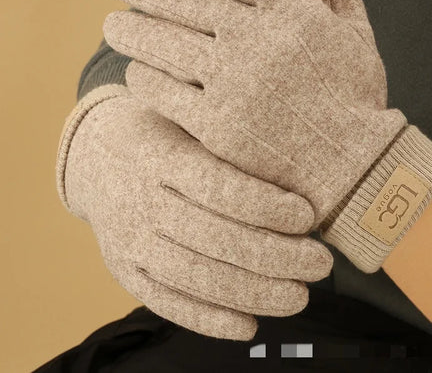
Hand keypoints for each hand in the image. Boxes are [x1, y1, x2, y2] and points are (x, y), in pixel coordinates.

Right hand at [56, 85, 332, 339]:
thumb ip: (224, 138)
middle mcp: (142, 202)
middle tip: (320, 263)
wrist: (96, 158)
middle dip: (274, 256)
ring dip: (253, 293)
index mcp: (160, 157)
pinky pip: (167, 303)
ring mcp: (130, 241)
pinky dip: (209, 320)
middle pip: (214, 237)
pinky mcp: (125, 271)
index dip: (265, 205)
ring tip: (299, 296)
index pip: (217, 186)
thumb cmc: (160, 134)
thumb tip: (290, 155)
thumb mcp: (184, 120)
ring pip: (196, 276)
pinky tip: (250, 326)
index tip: (307, 216)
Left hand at [95, 0, 431, 272]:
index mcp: (291, 10)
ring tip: (113, 24)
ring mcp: (234, 86)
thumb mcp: (354, 27)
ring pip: (160, 43)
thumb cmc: (353, 94)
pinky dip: (143, 77)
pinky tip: (140, 72)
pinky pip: (161, 91)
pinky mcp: (217, 128)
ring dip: (128, 28)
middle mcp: (258, 41)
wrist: (354, 166)